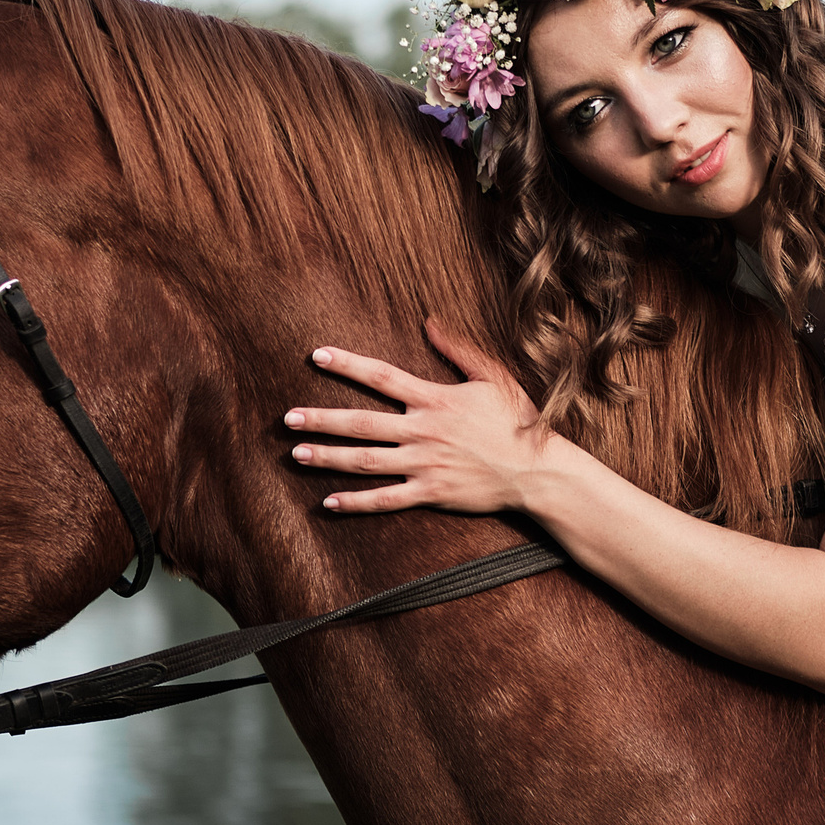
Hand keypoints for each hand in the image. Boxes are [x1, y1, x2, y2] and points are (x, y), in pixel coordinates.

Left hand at [284, 319, 552, 513]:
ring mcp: (425, 465)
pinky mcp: (431, 493)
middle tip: (287, 418)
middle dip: (322, 419)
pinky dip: (356, 503)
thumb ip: (458, 349)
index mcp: (435, 399)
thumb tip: (429, 321)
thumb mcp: (492, 377)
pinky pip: (386, 500)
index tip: (316, 356)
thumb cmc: (517, 421)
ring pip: (366, 462)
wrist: (538, 471)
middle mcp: (424, 431)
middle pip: (362, 423)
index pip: (381, 377)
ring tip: (297, 454)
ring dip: (329, 457)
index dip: (347, 364)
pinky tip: (328, 502)